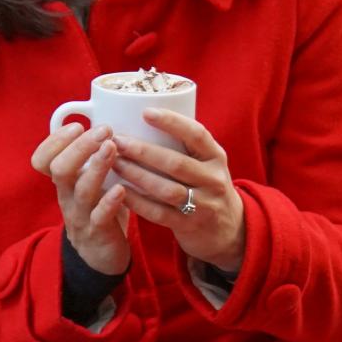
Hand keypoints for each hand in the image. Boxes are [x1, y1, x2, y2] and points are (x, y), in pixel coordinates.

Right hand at [30, 123, 131, 275]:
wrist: (100, 256)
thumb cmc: (99, 209)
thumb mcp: (89, 181)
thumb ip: (93, 157)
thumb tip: (109, 117)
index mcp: (64, 181)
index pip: (42, 159)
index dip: (54, 141)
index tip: (77, 124)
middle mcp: (68, 196)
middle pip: (60, 169)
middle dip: (80, 147)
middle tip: (104, 130)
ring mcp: (82, 215)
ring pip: (81, 190)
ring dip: (97, 167)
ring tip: (112, 147)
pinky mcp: (98, 233)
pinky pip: (100, 217)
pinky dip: (109, 201)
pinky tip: (121, 189)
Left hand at [112, 109, 246, 272]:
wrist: (227, 229)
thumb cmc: (206, 187)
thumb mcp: (207, 164)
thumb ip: (186, 148)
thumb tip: (143, 121)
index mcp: (216, 157)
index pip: (196, 134)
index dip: (172, 122)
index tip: (145, 112)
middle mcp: (213, 179)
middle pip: (176, 163)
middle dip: (143, 151)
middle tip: (118, 142)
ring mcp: (203, 204)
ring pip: (166, 189)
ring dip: (137, 176)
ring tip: (115, 164)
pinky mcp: (189, 225)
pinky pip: (159, 213)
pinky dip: (138, 202)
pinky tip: (120, 192)